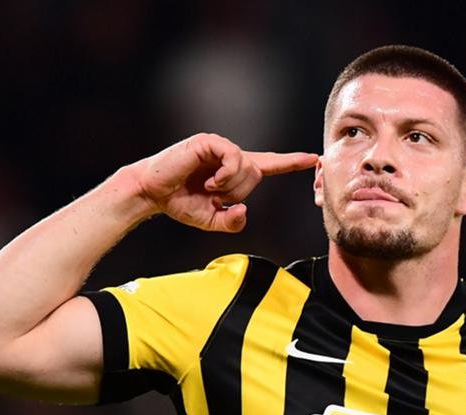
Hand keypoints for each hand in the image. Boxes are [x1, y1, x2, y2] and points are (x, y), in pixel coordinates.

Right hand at [133, 133, 318, 231]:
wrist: (152, 193)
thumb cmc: (179, 203)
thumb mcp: (212, 220)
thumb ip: (232, 221)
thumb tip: (244, 209)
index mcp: (233, 172)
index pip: (269, 165)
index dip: (291, 162)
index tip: (313, 158)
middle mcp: (229, 156)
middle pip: (258, 173)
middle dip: (238, 192)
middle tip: (214, 196)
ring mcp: (219, 147)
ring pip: (247, 167)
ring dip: (230, 186)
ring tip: (208, 189)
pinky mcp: (209, 142)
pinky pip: (234, 158)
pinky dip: (225, 175)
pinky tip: (210, 182)